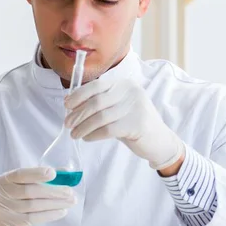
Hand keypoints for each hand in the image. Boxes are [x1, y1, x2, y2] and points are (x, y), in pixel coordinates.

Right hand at [0, 167, 76, 225]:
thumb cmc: (11, 204)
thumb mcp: (19, 188)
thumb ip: (39, 179)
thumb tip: (66, 172)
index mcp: (3, 180)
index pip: (21, 174)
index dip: (37, 173)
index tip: (54, 173)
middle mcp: (1, 194)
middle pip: (31, 190)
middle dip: (54, 190)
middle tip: (70, 191)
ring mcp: (4, 210)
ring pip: (35, 205)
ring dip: (56, 203)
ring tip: (71, 201)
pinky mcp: (11, 224)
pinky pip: (34, 218)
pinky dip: (50, 214)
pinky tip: (62, 212)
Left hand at [64, 78, 183, 170]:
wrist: (159, 141)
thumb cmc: (133, 123)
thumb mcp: (118, 108)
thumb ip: (100, 103)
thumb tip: (71, 103)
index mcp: (124, 84)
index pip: (97, 85)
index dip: (79, 95)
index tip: (67, 105)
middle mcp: (131, 92)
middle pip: (97, 102)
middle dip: (78, 113)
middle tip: (68, 124)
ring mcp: (136, 107)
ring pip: (100, 117)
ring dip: (83, 126)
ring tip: (75, 134)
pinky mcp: (137, 124)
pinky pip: (108, 129)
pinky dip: (94, 134)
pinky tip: (88, 138)